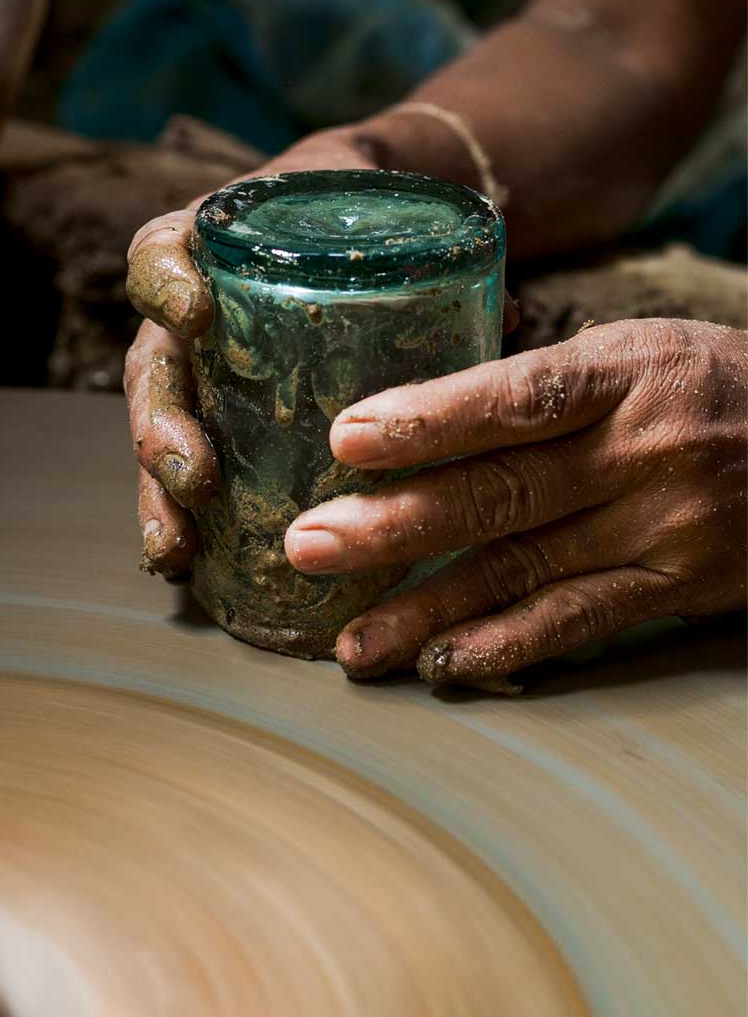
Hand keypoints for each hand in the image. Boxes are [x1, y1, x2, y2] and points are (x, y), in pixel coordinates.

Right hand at [124, 132, 390, 577]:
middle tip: (195, 474)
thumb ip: (424, 262)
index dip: (167, 283)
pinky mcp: (211, 423)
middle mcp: (185, 317)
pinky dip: (174, 521)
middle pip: (152, 368)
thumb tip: (505, 317)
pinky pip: (177, 473)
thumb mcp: (377, 228)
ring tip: (174, 547)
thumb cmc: (360, 230)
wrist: (348, 232)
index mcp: (212, 253)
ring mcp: (192, 372)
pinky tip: (181, 565)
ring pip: (156, 432)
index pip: (161, 253)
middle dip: (162, 427)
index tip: (199, 310)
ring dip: (157, 494)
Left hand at [284, 319, 746, 689]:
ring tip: (350, 642)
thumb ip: (542, 383)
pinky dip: (508, 645)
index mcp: (627, 371)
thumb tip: (412, 410)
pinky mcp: (681, 587)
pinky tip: (442, 664)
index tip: (345, 439)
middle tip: (308, 547)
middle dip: (395, 525)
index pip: (517, 396)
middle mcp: (644, 449)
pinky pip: (582, 621)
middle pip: (503, 491)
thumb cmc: (707, 386)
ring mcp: (665, 526)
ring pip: (526, 569)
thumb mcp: (636, 351)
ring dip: (429, 609)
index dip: (429, 419)